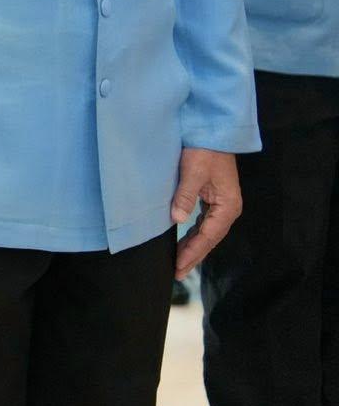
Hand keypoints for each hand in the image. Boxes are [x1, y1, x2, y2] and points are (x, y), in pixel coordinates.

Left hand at [172, 147, 241, 278]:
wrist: (213, 132)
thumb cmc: (204, 149)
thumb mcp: (193, 172)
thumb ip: (186, 196)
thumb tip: (178, 220)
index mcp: (228, 206)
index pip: (208, 236)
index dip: (193, 253)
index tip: (178, 267)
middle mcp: (228, 209)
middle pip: (210, 239)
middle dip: (193, 256)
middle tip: (177, 273)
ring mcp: (222, 204)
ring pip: (207, 233)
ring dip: (193, 247)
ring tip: (179, 263)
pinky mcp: (214, 199)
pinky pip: (205, 223)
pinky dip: (195, 235)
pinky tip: (185, 242)